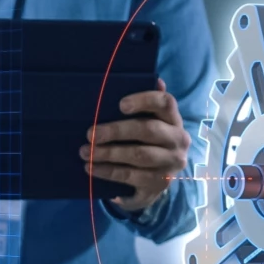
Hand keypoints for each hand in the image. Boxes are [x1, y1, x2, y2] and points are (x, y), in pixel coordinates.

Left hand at [82, 79, 190, 214]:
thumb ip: (149, 105)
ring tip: (85, 152)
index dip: (144, 100)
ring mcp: (170, 164)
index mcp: (175, 120)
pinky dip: (108, 172)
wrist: (159, 180)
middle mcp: (178, 141)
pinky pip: (131, 176)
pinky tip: (91, 168)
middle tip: (90, 134)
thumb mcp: (152, 123)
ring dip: (108, 153)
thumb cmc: (150, 143)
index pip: (166, 102)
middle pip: (148, 130)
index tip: (120, 105)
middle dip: (116, 131)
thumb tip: (156, 80)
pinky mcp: (159, 184)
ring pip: (139, 155)